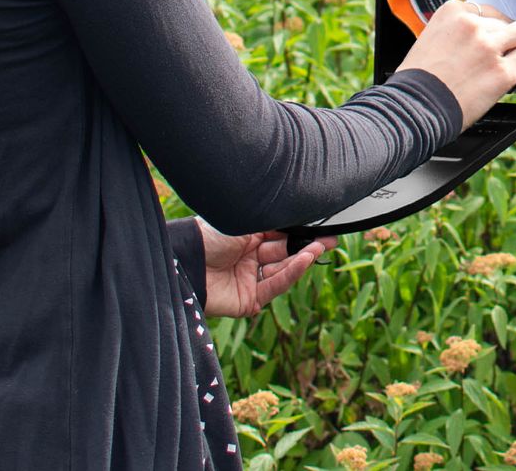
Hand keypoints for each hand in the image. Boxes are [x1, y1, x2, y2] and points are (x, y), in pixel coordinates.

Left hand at [196, 218, 337, 317]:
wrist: (186, 260)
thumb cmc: (209, 235)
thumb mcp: (244, 222)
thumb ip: (272, 223)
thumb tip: (298, 213)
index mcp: (246, 236)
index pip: (279, 235)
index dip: (299, 232)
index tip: (321, 227)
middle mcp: (249, 257)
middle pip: (284, 252)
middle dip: (306, 245)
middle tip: (329, 239)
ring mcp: (249, 279)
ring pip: (282, 270)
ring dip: (301, 259)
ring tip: (318, 247)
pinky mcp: (248, 300)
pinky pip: (274, 286)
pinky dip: (290, 274)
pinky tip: (304, 260)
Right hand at [395, 0, 515, 129]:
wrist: (416, 106)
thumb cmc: (418, 79)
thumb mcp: (430, 38)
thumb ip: (455, 31)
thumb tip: (476, 36)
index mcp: (452, 12)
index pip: (487, 11)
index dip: (490, 28)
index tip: (490, 38)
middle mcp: (472, 25)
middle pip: (507, 22)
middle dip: (506, 38)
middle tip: (500, 53)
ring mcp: (489, 47)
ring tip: (514, 59)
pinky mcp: (503, 71)